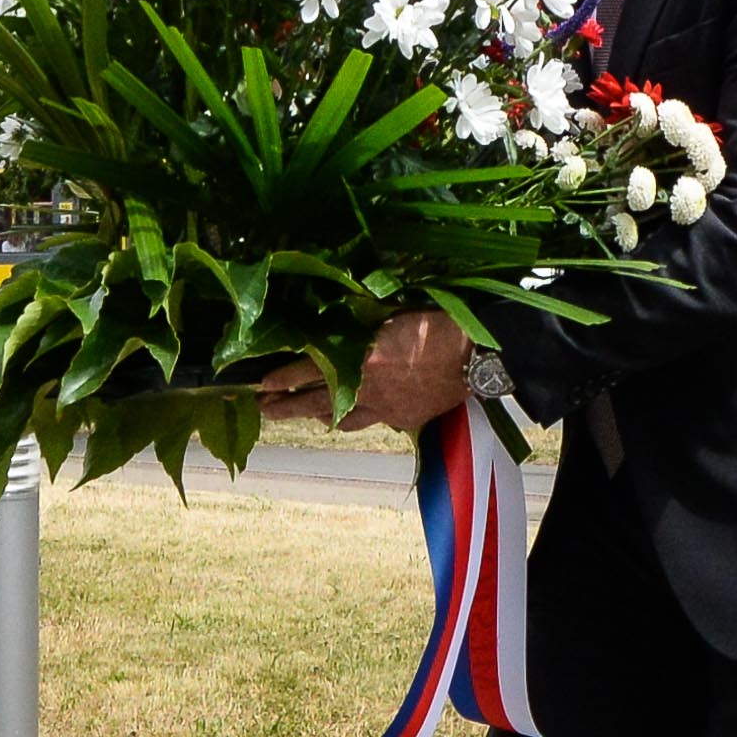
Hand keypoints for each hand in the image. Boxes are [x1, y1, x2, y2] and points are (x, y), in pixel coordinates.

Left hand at [258, 309, 471, 433]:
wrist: (475, 356)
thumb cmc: (436, 325)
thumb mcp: (392, 315)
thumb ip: (363, 325)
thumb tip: (340, 325)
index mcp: (361, 357)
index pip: (310, 369)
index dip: (283, 377)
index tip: (261, 383)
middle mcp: (366, 387)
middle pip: (315, 401)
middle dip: (286, 405)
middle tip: (263, 408)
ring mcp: (384, 408)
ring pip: (340, 418)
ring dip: (317, 415)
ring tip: (300, 414)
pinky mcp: (402, 419)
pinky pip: (370, 421)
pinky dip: (354, 418)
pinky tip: (346, 418)